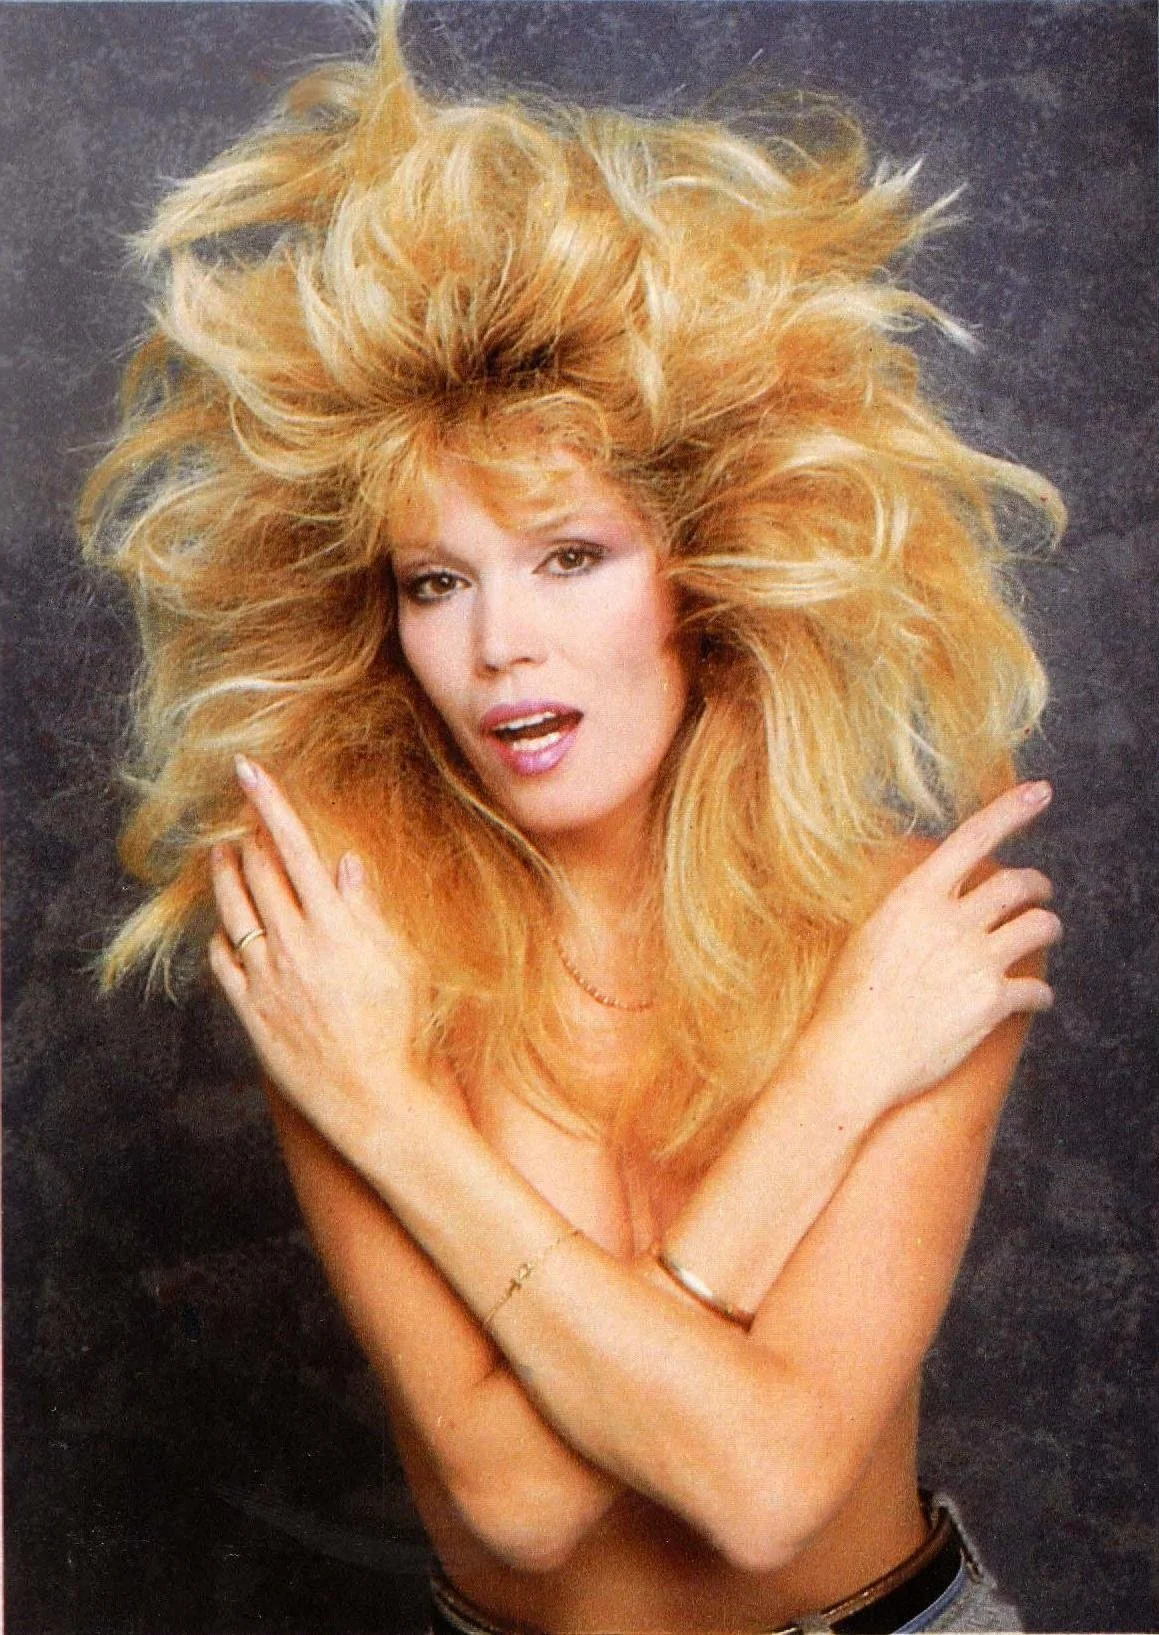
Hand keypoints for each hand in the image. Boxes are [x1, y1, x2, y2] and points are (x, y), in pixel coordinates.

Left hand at [208, 756, 420, 1148]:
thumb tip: (346, 862)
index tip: (248, 768)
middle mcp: (293, 945)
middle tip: (240, 809)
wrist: (374, 1096)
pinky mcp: (250, 1012)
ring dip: (225, 874)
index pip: (294, 847)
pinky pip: (223, 962)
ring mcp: (267, 978)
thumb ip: (368, 909)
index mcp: (334, 925)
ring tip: (221, 851)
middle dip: (247, 833)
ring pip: (233, 910)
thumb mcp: (402, 961)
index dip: (270, 803)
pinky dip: (222, 937)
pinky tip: (225, 928)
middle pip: (258, 871)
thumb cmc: (401, 1029)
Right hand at [793, 781, 1059, 1116]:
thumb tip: (931, 902)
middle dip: (1039, 884)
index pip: (973, 837)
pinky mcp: (993, 1003)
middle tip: (1041, 891)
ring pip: (1041, 926)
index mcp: (916, 897)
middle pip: (1018, 883)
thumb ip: (909, 912)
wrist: (853, 1057)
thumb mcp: (869, 936)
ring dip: (1049, 927)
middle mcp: (951, 921)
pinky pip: (1038, 988)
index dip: (1011, 810)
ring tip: (1044, 933)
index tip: (1040, 791)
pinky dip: (1041, 994)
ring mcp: (975, 961)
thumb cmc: (849, 1002)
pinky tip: (1033, 1000)